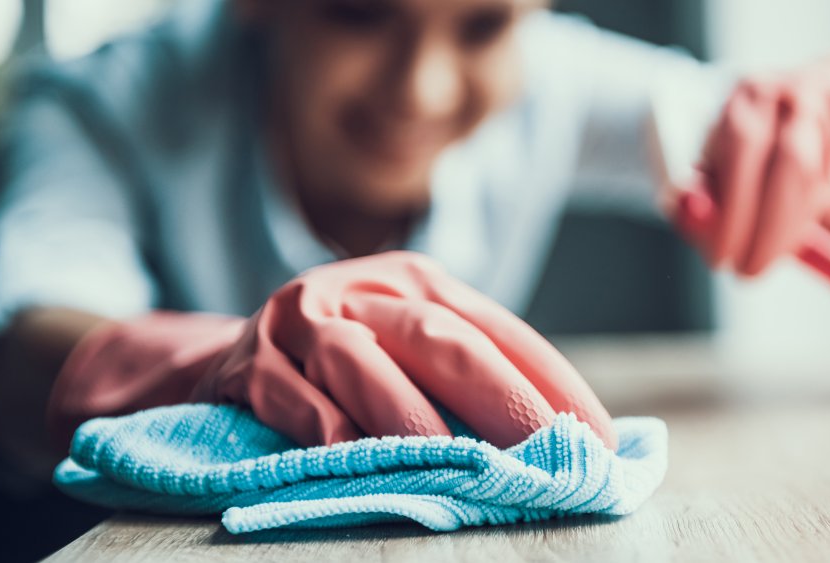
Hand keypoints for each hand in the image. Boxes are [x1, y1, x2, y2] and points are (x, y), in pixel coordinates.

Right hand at [47, 251, 616, 449]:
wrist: (230, 358)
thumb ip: (465, 380)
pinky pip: (286, 396)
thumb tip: (560, 439)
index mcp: (417, 282)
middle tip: (549, 454)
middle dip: (501, 398)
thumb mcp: (405, 348)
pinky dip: (319, 427)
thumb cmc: (343, 364)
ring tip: (455, 465)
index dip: (551, 380)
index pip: (496, 328)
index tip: (599, 437)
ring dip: (409, 415)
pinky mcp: (246, 362)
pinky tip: (347, 455)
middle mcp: (362, 288)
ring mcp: (299, 320)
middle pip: (438, 337)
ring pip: (359, 359)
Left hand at [697, 48, 829, 275]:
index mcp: (753, 94)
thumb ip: (703, 195)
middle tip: (751, 272)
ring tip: (788, 226)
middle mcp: (805, 93)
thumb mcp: (719, 163)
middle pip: (796, 166)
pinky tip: (828, 211)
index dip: (733, 210)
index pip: (745, 146)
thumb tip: (696, 223)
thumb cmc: (758, 147)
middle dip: (772, 232)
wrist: (829, 97)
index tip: (722, 258)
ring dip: (807, 228)